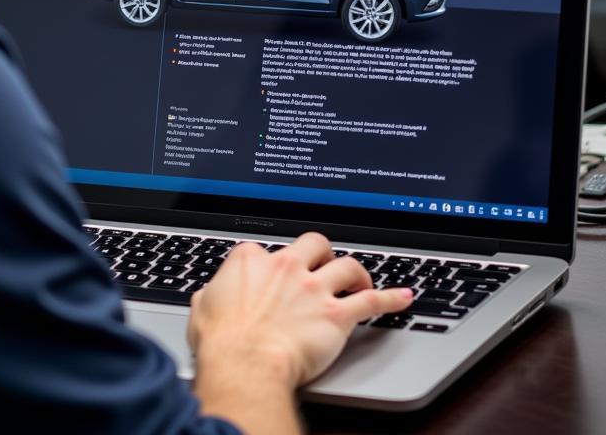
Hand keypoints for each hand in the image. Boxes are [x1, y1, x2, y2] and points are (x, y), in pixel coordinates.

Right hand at [188, 232, 413, 389]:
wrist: (245, 364)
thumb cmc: (222, 342)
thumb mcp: (202, 309)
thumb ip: (210, 295)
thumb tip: (209, 298)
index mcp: (251, 260)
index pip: (267, 249)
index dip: (273, 263)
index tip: (276, 276)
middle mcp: (285, 266)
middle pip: (313, 242)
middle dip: (322, 251)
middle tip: (324, 263)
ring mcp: (313, 288)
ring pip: (346, 264)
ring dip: (356, 271)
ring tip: (362, 278)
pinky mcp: (335, 314)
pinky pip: (372, 300)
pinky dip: (391, 298)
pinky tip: (403, 297)